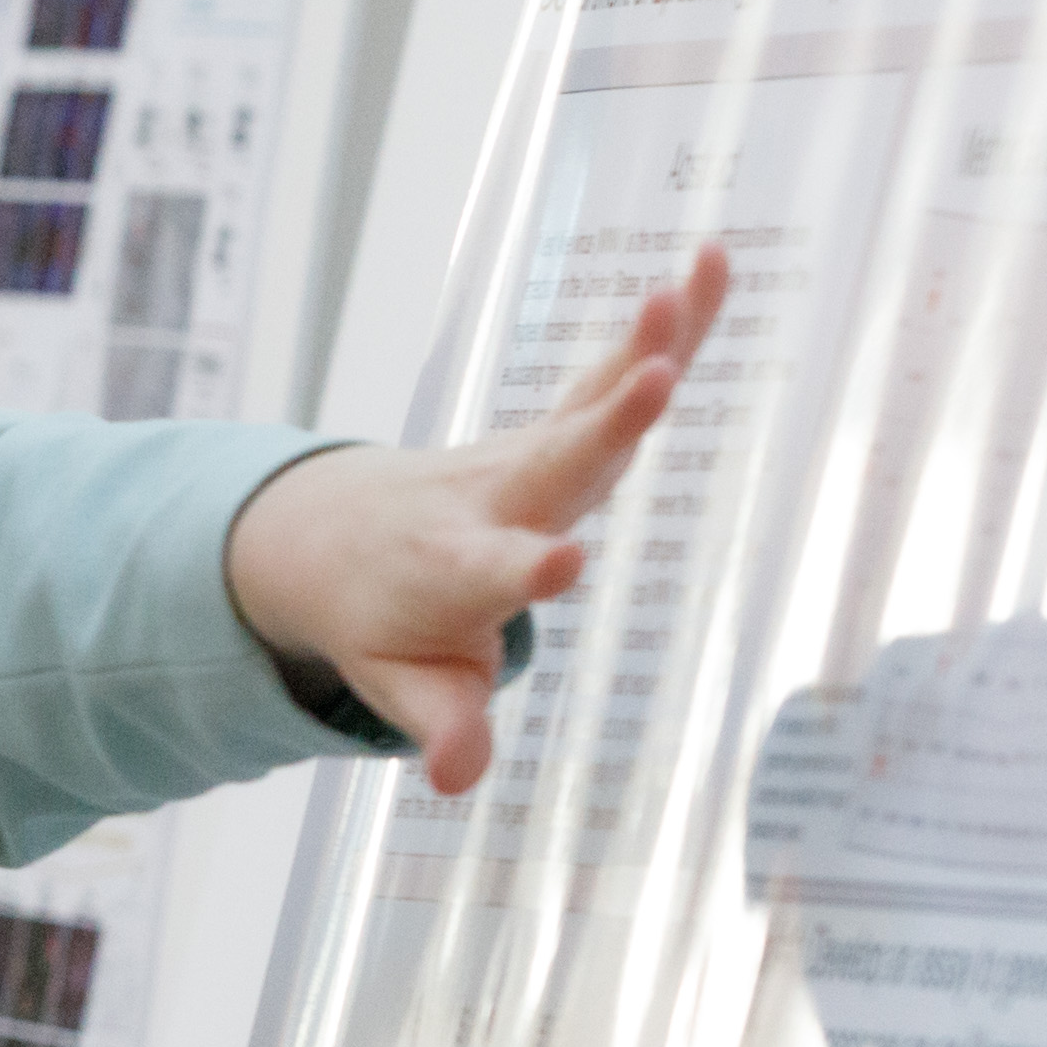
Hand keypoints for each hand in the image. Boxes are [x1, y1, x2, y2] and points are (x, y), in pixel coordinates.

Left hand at [223, 242, 731, 797]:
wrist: (335, 536)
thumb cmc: (381, 623)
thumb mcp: (399, 685)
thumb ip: (437, 726)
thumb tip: (457, 782)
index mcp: (457, 570)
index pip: (494, 572)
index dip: (524, 571)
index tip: (561, 562)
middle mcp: (495, 501)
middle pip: (554, 463)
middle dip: (603, 428)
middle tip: (652, 382)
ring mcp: (527, 456)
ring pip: (590, 401)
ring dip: (640, 347)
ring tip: (687, 292)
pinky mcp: (557, 428)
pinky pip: (612, 370)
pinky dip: (666, 325)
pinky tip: (711, 264)